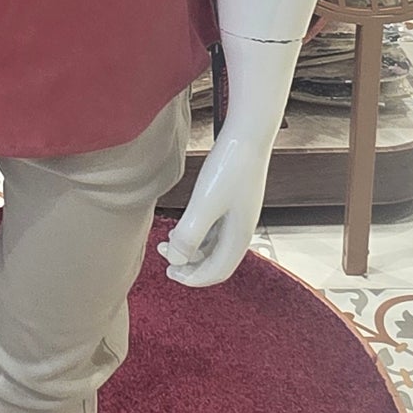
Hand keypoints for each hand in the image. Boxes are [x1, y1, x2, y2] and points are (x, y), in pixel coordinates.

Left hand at [158, 128, 269, 288]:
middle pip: (216, 261)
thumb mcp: (204, 204)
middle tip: (164, 258)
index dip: (193, 279)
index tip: (169, 273)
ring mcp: (239, 215)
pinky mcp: (234, 200)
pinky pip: (215, 228)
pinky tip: (181, 224)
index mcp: (239, 236)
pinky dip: (197, 233)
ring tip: (166, 241)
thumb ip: (190, 235)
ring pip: (214, 244)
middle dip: (190, 265)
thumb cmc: (228, 167)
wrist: (248, 133)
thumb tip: (177, 261)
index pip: (218, 272)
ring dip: (191, 248)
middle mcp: (242, 229)